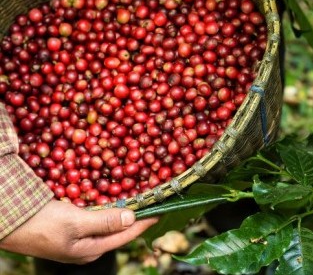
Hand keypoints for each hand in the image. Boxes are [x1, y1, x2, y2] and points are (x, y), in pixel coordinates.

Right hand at [0, 200, 157, 263]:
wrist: (8, 222)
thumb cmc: (41, 225)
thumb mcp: (75, 223)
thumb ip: (105, 221)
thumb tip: (132, 218)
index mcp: (91, 250)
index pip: (126, 235)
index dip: (144, 222)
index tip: (161, 210)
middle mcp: (88, 247)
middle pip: (119, 230)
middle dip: (136, 216)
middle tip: (152, 202)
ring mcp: (79, 238)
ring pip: (108, 223)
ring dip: (123, 211)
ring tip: (138, 199)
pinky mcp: (71, 227)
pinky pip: (96, 217)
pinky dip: (107, 208)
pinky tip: (113, 199)